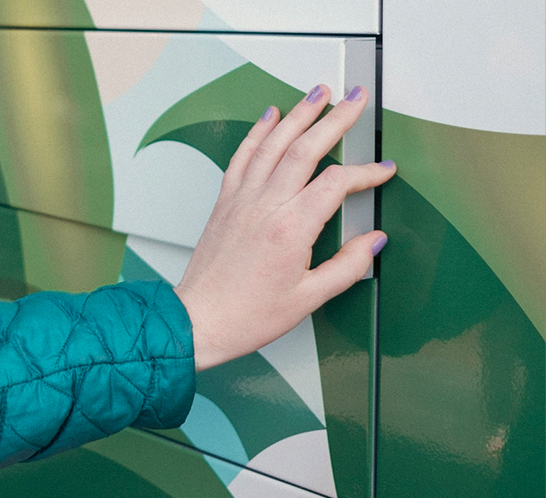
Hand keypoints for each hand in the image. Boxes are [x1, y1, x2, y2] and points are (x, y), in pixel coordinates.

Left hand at [174, 85, 395, 370]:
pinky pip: (243, 157)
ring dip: (298, 114)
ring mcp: (242, 200)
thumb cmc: (247, 315)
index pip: (337, 184)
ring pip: (273, 144)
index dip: (366, 173)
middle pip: (306, 148)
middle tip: (356, 99)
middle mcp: (265, 206)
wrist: (199, 320)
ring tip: (318, 93)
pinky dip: (257, 132)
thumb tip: (373, 243)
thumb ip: (347, 267)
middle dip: (335, 119)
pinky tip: (269, 116)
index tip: (383, 171)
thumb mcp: (309, 299)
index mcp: (291, 229)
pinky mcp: (225, 203)